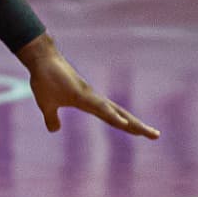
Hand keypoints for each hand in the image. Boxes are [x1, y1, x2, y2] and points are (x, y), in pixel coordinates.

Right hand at [20, 37, 158, 138]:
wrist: (41, 61)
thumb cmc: (45, 80)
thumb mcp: (47, 106)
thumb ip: (52, 118)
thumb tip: (54, 129)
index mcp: (89, 104)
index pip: (112, 117)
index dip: (126, 126)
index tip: (142, 133)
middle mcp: (94, 100)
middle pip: (121, 116)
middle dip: (138, 127)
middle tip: (156, 135)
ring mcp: (90, 96)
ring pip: (115, 113)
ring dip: (131, 123)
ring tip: (146, 132)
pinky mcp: (83, 94)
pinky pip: (101, 108)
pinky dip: (113, 116)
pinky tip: (123, 123)